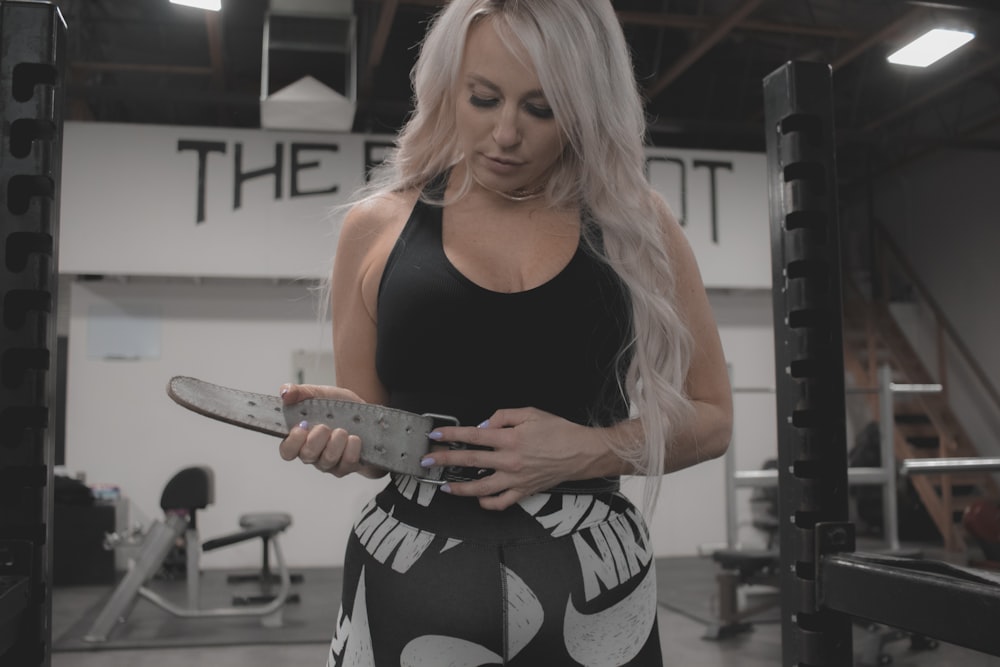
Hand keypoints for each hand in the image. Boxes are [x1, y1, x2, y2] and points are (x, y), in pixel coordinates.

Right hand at [276, 384, 386, 478]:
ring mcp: (329, 462)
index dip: (292, 442)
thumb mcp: (319, 393)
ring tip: (343, 430)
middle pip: (306, 456)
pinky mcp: (347, 466)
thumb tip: (285, 393)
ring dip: (336, 442)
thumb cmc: (338, 407)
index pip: (287, 450)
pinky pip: (347, 463)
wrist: (366, 414)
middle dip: (316, 440)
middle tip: (325, 427)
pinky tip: (355, 438)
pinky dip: (352, 448)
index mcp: (301, 438)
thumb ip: (299, 392)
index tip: (301, 428)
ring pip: (327, 460)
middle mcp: (313, 453)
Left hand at [420, 407, 609, 510]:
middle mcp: (510, 461)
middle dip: (445, 460)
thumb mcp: (531, 413)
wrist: (582, 452)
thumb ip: (503, 417)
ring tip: (445, 486)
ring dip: (459, 488)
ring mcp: (516, 479)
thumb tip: (483, 425)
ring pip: (480, 488)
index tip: (436, 436)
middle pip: (470, 461)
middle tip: (428, 460)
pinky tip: (477, 499)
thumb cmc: (560, 431)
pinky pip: (501, 502)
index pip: (473, 436)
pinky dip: (486, 503)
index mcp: (511, 439)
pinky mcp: (524, 491)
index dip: (451, 435)